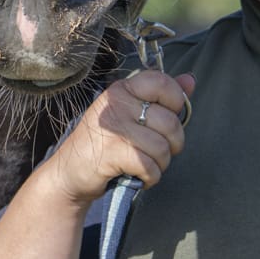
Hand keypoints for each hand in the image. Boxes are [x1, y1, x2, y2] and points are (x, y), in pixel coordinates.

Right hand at [41, 71, 195, 208]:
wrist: (69, 172)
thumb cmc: (103, 142)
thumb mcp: (129, 112)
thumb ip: (161, 97)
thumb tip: (190, 80)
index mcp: (122, 89)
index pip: (163, 82)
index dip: (177, 102)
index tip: (170, 117)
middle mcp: (117, 103)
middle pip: (171, 123)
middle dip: (172, 145)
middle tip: (156, 151)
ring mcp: (114, 127)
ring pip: (163, 148)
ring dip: (160, 164)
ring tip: (144, 164)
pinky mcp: (113, 152)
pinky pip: (151, 167)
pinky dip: (150, 178)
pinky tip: (137, 175)